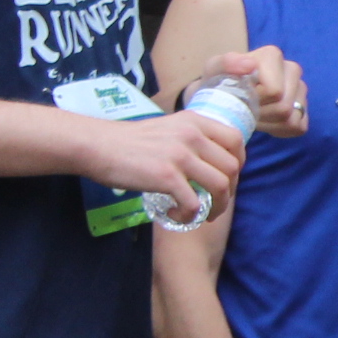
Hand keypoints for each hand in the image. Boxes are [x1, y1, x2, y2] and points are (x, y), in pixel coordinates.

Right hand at [86, 109, 246, 222]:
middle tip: (215, 203)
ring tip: (202, 215)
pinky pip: (193, 203)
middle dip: (229, 190)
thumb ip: (192, 137)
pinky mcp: (166, 176)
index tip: (228, 178)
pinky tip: (177, 215)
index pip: (236, 140)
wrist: (99, 146)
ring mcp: (180, 155)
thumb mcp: (170, 127)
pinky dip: (190, 216)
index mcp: (196, 121)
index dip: (238, 163)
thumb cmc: (131, 140)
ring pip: (219, 186)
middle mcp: (193, 135)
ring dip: (217, 207)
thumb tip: (212, 159)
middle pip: (231, 167)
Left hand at [215, 46, 308, 137]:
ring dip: (268, 123)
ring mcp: (300, 89)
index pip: (274, 91)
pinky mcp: (303, 108)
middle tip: (245, 109)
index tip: (240, 97)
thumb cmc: (220, 82)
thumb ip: (226, 63)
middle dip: (261, 114)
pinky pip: (297, 127)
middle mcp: (292, 69)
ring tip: (253, 114)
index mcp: (272, 56)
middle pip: (283, 107)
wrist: (224, 95)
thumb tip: (250, 65)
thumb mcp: (214, 71)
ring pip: (291, 119)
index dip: (255, 101)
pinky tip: (265, 121)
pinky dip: (278, 130)